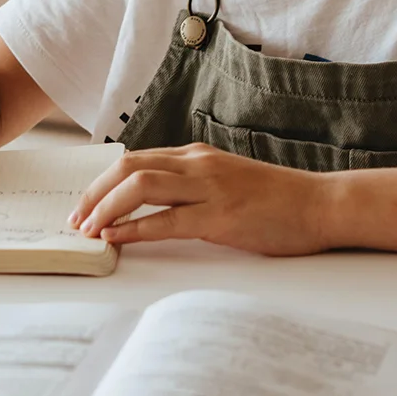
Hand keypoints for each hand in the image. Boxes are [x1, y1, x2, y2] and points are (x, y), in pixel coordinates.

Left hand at [68, 143, 334, 255]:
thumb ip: (192, 186)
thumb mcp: (227, 182)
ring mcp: (209, 188)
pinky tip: (116, 240)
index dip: (102, 182)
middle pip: (128, 167)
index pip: (135, 159)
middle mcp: (198, 164)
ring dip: (105, 209)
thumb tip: (152, 206)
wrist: (321, 205)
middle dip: (93, 193)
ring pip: (139, 187)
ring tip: (88, 230)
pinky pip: (165, 221)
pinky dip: (133, 230)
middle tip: (75, 218)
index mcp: (197, 155)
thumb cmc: (278, 200)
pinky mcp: (220, 217)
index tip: (84, 203)